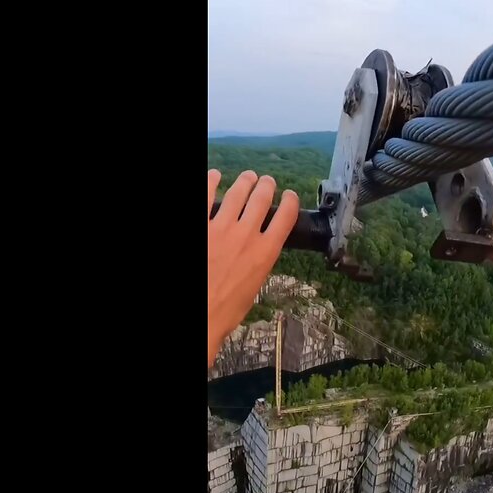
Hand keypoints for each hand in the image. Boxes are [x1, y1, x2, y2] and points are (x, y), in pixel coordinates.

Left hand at [208, 170, 298, 367]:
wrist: (201, 316)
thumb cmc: (224, 311)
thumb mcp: (253, 288)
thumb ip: (257, 264)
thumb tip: (257, 253)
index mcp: (265, 252)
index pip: (286, 216)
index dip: (291, 201)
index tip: (290, 196)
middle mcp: (246, 235)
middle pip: (262, 198)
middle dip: (267, 185)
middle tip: (266, 182)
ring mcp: (220, 228)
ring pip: (237, 193)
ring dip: (245, 181)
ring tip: (247, 177)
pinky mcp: (201, 226)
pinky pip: (206, 195)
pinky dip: (211, 181)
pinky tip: (215, 176)